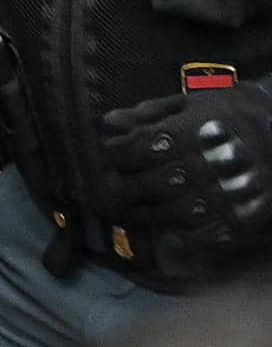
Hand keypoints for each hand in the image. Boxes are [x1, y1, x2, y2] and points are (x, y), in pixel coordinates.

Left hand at [103, 85, 271, 263]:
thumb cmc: (236, 112)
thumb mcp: (192, 102)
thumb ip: (149, 113)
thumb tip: (106, 122)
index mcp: (182, 135)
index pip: (128, 152)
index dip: (115, 156)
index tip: (116, 158)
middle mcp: (196, 167)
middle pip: (139, 186)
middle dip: (120, 189)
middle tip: (115, 190)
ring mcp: (218, 196)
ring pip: (164, 214)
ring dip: (143, 215)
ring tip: (136, 211)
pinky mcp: (239, 218)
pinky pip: (202, 239)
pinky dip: (181, 244)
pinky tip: (169, 240)